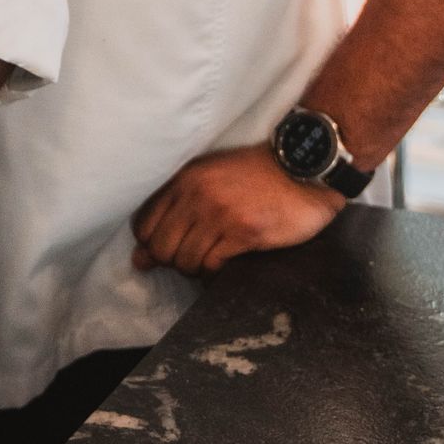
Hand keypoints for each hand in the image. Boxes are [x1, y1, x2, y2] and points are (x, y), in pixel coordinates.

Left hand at [132, 146, 339, 278]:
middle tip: (197, 257)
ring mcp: (219, 213)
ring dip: (197, 269)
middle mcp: (195, 194)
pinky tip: (227, 265)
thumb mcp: (209, 181)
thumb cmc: (256, 177)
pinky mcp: (244, 231)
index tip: (173, 248)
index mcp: (183, 179)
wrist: (303, 169)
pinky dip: (215, 274)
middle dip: (174, 261)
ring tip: (215, 259)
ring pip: (185, 261)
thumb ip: (174, 214)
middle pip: (160, 249)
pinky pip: (212, 266)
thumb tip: (141, 260)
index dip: (154, 245)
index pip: (143, 226)